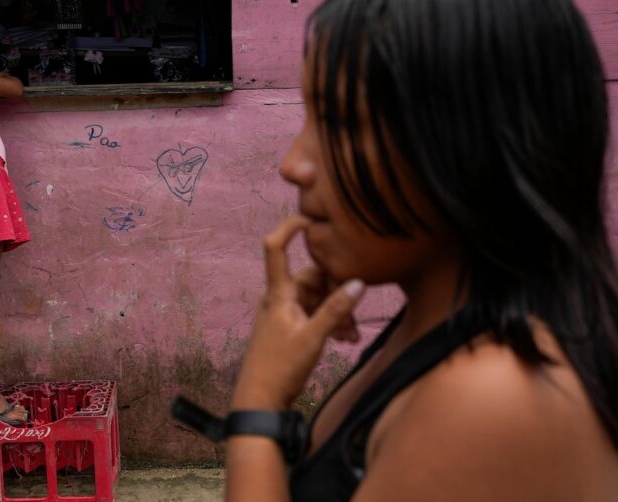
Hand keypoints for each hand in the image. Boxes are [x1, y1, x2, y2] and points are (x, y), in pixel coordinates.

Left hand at [230, 214, 364, 410]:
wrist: (259, 400)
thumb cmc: (280, 368)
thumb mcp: (313, 338)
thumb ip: (335, 310)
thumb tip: (358, 282)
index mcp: (278, 293)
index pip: (276, 248)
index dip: (289, 227)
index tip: (311, 217)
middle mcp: (279, 297)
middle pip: (312, 278)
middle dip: (337, 291)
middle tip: (354, 317)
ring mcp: (284, 312)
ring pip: (317, 299)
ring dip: (337, 312)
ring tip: (352, 335)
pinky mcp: (289, 327)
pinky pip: (314, 315)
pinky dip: (330, 323)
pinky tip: (346, 340)